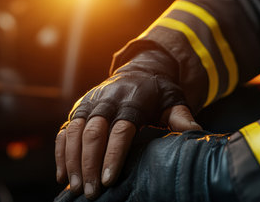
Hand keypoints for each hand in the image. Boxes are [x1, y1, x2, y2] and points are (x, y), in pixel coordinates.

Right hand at [55, 51, 201, 198]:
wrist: (137, 70)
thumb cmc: (157, 92)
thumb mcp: (173, 100)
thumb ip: (182, 118)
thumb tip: (198, 134)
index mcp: (131, 101)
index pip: (120, 131)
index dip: (113, 155)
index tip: (108, 180)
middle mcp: (106, 101)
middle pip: (93, 134)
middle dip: (89, 165)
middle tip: (91, 192)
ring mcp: (89, 104)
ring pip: (73, 133)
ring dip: (72, 161)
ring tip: (76, 187)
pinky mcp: (78, 109)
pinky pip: (63, 131)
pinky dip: (60, 153)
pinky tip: (63, 175)